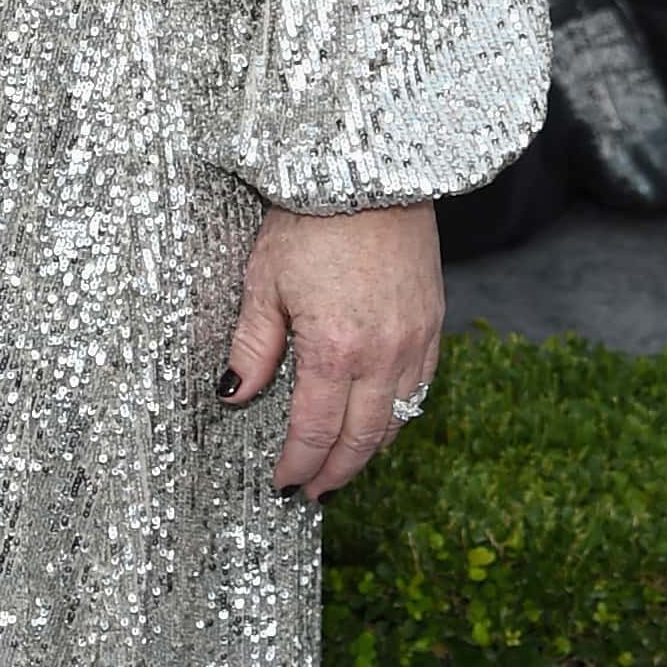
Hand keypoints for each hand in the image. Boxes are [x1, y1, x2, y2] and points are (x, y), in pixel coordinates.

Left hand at [220, 201, 441, 502]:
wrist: (370, 173)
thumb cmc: (309, 220)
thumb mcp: (264, 281)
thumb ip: (253, 347)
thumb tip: (232, 395)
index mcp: (335, 349)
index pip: (316, 431)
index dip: (297, 465)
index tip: (281, 483)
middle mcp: (382, 355)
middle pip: (361, 438)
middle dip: (334, 472)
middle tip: (311, 493)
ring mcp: (415, 341)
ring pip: (396, 420)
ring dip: (368, 451)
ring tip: (341, 467)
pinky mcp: (433, 324)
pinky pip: (420, 389)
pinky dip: (398, 416)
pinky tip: (379, 422)